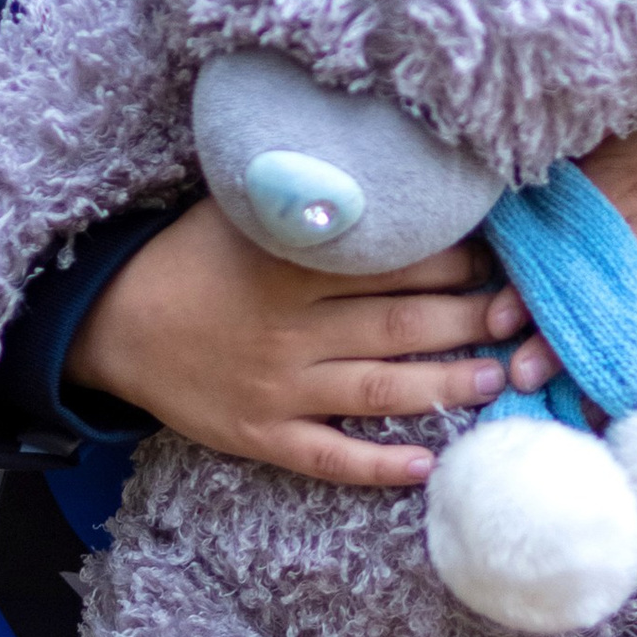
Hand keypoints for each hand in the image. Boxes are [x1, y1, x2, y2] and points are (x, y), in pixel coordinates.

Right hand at [65, 195, 529, 487]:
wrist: (114, 321)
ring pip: (378, 390)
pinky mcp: (260, 434)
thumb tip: (386, 169)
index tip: (500, 259)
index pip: (392, 264)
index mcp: (292, 266)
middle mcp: (291, 328)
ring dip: (444, 387)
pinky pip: (327, 456)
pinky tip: (425, 466)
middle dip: (469, 323)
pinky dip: (376, 465)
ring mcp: (278, 387)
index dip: (454, 262)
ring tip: (499, 381)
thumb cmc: (191, 255)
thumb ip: (310, 200)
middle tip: (522, 322)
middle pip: (400, 326)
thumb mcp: (245, 209)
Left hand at [501, 90, 636, 393]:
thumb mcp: (614, 135)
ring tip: (572, 408)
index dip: (526, 288)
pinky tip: (628, 407)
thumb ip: (563, 166)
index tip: (496, 321)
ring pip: (633, 329)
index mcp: (611, 196)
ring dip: (602, 369)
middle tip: (520, 375)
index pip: (561, 251)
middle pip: (592, 300)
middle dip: (556, 343)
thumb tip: (501, 169)